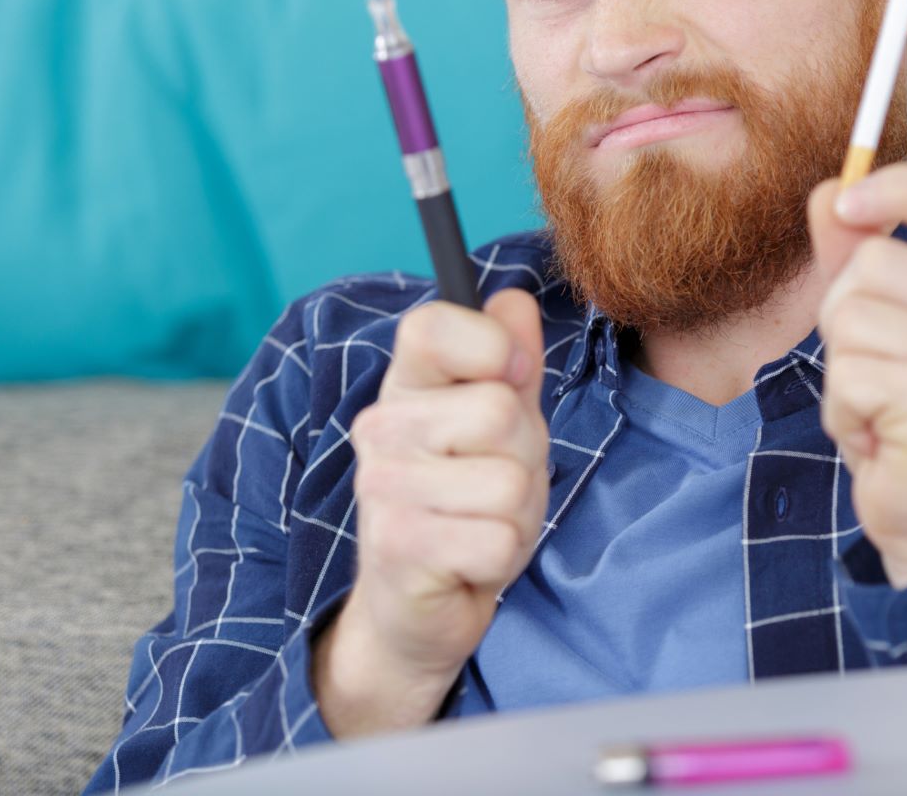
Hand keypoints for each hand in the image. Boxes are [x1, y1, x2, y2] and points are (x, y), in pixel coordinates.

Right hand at [313, 288, 548, 735]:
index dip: (491, 346)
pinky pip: (500, 540)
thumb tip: (514, 299)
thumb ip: (512, 360)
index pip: (432, 325)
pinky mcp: (399, 546)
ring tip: (482, 523)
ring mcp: (383, 487)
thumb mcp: (502, 426)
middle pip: (500, 411)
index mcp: (405, 385)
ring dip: (519, 514)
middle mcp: (381, 427)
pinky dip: (504, 557)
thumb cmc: (466, 504)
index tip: (511, 377)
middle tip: (495, 483)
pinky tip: (471, 562)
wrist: (417, 606)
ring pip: (509, 482)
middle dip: (525, 456)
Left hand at [807, 163, 906, 589]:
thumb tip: (828, 193)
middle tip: (874, 375)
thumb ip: (854, 256)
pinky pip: (848, 374)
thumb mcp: (880, 329)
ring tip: (878, 410)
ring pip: (848, 317)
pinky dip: (842, 413)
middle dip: (840, 321)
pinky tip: (879, 439)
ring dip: (841, 374)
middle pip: (869, 261)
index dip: (900, 183)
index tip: (850, 204)